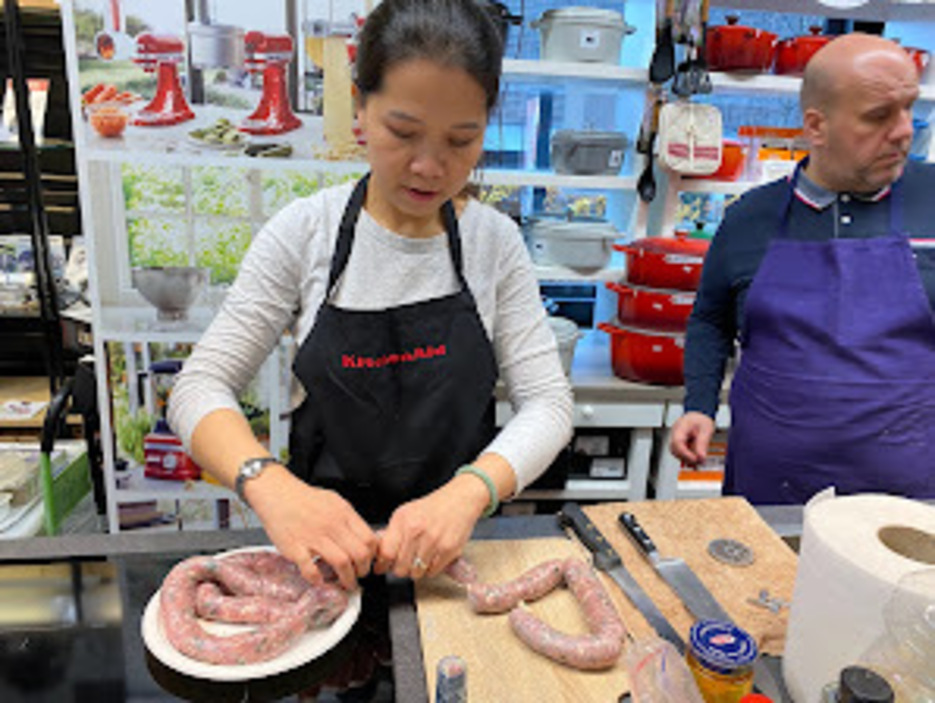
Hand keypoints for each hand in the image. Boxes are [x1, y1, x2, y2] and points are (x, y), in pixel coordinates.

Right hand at [245, 465, 378, 589]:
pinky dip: (317, 578)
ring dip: (347, 578)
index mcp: (343, 514)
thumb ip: (349, 518)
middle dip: (363, 570)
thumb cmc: (304, 499)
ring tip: (346, 582)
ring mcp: (314, 537)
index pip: (369, 539)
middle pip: (360, 554)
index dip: (373, 555)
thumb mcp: (334, 501)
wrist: (277, 493)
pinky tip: (319, 579)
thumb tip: (363, 535)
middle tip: (359, 575)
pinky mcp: (296, 547)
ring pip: (342, 563)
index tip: (370, 561)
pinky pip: (310, 569)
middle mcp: (332, 525)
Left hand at [373, 473, 486, 579]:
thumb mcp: (406, 513)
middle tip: (404, 563)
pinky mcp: (448, 550)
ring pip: (416, 572)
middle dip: (400, 568)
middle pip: (400, 567)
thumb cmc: (433, 507)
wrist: (459, 500)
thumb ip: (393, 533)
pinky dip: (430, 568)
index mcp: (403, 521)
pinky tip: (432, 557)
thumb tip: (380, 555)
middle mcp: (417, 531)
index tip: (381, 568)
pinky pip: (432, 572)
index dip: (382, 564)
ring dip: (416, 570)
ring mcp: (433, 541)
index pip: (386, 553)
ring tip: (420, 558)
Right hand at [669, 411, 715, 466]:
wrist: (698, 418)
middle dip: (686, 458)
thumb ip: (702, 443)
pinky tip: (695, 459)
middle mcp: (674, 432)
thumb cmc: (701, 421)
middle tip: (699, 462)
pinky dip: (687, 457)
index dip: (685, 453)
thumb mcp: (706, 429)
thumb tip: (701, 457)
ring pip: (676, 453)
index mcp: (681, 426)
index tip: (695, 459)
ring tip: (698, 461)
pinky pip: (679, 453)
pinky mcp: (677, 444)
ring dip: (686, 459)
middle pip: (674, 449)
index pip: (677, 442)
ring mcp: (674, 438)